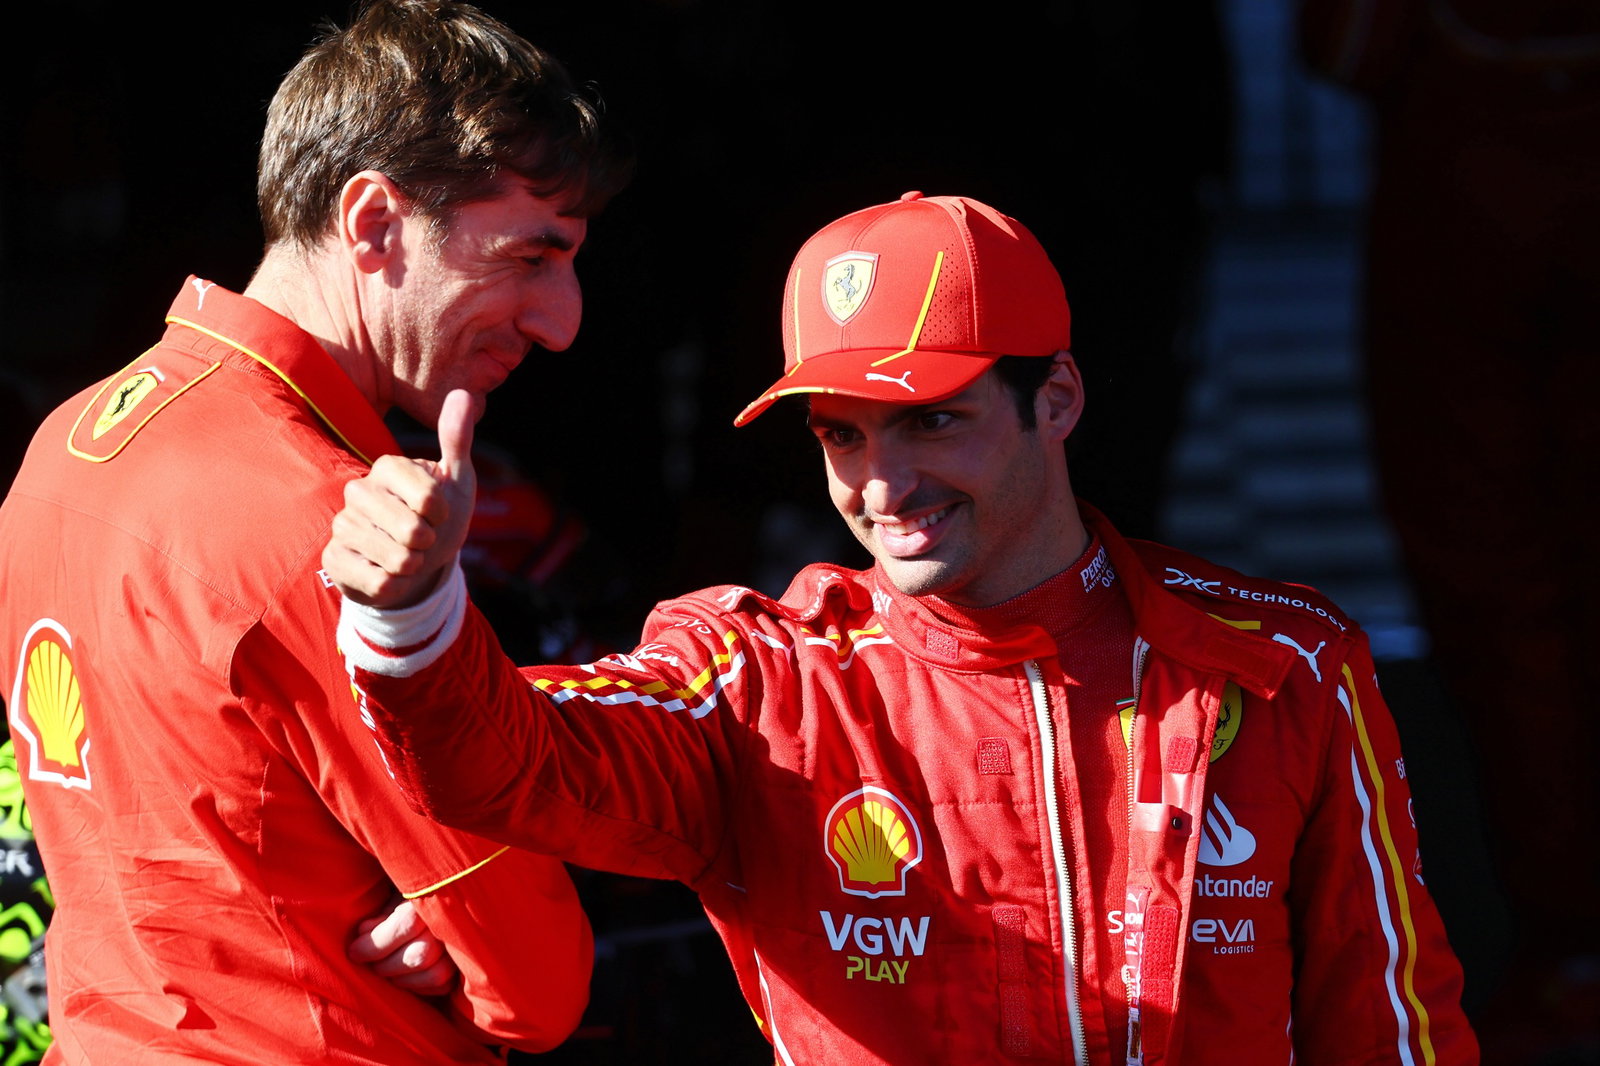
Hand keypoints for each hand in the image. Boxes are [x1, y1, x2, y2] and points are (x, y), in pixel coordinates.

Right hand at [324, 389, 477, 607]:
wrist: (417, 564)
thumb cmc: (439, 518)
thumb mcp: (457, 480)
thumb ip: (457, 440)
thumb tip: (462, 393)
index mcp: (387, 467)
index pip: (429, 498)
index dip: (443, 514)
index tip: (438, 513)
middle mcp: (358, 491)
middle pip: (412, 530)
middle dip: (430, 543)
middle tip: (423, 539)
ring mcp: (341, 525)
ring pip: (397, 559)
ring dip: (414, 565)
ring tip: (407, 556)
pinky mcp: (333, 558)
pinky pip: (379, 583)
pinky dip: (396, 585)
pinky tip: (388, 574)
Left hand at [347, 894, 456, 996]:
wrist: (445, 893)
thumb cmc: (409, 895)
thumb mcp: (394, 894)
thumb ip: (381, 913)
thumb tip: (364, 933)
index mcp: (437, 894)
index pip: (408, 924)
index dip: (377, 943)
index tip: (354, 951)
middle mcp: (457, 921)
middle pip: (420, 955)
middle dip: (386, 964)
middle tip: (370, 962)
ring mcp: (465, 946)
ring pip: (434, 974)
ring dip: (402, 978)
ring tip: (386, 970)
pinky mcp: (466, 967)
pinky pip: (442, 986)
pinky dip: (418, 986)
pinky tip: (405, 976)